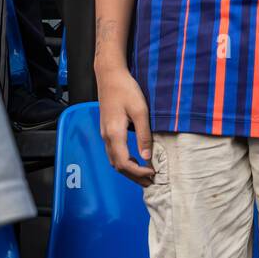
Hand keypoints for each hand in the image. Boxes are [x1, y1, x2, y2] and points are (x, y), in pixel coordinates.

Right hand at [98, 67, 154, 183]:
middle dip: (134, 177)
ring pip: (114, 161)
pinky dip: (124, 162)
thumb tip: (147, 157)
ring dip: (128, 171)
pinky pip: (113, 153)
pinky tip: (135, 160)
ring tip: (144, 175)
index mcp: (114, 134)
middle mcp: (106, 137)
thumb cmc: (126, 89)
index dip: (139, 172)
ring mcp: (104, 134)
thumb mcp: (140, 110)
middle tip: (150, 182)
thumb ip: (144, 135)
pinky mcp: (106, 130)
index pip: (124, 163)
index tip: (153, 173)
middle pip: (117, 166)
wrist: (109, 75)